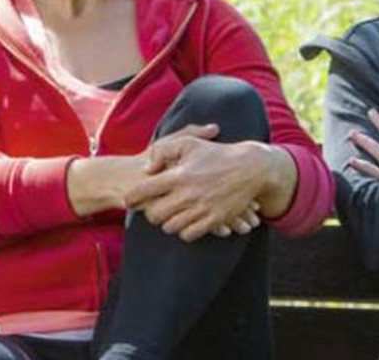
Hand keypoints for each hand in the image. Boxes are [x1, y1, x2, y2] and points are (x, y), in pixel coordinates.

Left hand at [125, 124, 270, 241]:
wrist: (250, 168)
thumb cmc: (216, 154)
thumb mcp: (187, 143)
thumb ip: (162, 150)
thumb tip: (147, 169)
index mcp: (179, 175)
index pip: (144, 190)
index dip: (132, 197)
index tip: (129, 200)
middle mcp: (188, 194)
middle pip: (155, 215)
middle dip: (149, 213)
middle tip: (151, 208)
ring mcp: (202, 209)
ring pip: (171, 227)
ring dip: (166, 222)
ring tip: (168, 214)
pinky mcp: (214, 220)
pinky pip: (189, 234)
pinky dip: (183, 231)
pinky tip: (184, 221)